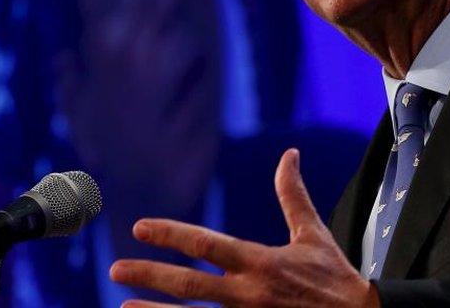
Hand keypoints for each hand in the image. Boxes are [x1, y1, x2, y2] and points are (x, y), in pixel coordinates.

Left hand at [110, 148, 379, 307]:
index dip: (171, 235)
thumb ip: (293, 195)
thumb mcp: (313, 234)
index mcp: (262, 262)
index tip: (140, 228)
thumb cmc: (334, 278)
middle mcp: (249, 294)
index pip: (207, 244)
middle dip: (149, 275)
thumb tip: (289, 154)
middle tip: (116, 269)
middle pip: (189, 285)